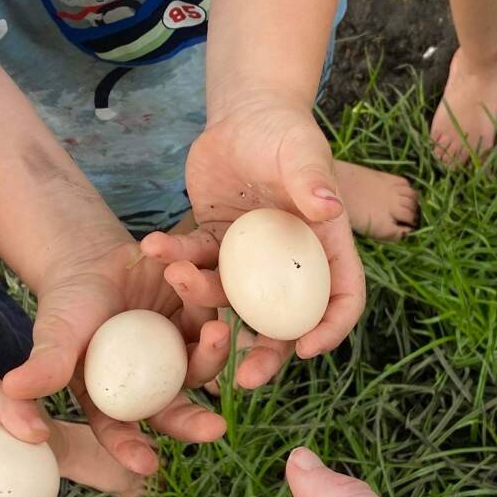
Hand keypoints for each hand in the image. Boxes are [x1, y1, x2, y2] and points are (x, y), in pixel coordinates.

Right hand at [3, 237, 227, 475]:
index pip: (120, 431)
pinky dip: (200, 296)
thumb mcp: (55, 333)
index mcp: (113, 399)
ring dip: (214, 351)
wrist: (90, 260)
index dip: (131, 449)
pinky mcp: (197, 317)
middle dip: (197, 423)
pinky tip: (185, 272)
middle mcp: (151, 386)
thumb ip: (44, 364)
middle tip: (216, 428)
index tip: (148, 465)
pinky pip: (208, 312)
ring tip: (217, 328)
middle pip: (176, 411)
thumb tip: (11, 390)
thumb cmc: (66, 305)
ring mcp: (178, 353)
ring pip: (204, 362)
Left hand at [141, 97, 365, 388]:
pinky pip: (195, 263)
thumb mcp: (301, 151)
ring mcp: (249, 261)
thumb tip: (329, 208)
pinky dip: (174, 259)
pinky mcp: (214, 246)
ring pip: (230, 300)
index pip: (342, 298)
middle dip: (266, 354)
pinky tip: (154, 246)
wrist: (242, 115)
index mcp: (326, 247)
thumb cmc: (284, 130)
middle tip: (244, 380)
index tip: (307, 349)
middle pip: (285, 323)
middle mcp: (290, 264)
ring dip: (204, 297)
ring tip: (180, 277)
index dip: (331, 329)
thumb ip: (313, 179)